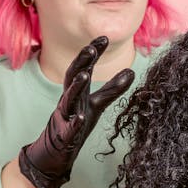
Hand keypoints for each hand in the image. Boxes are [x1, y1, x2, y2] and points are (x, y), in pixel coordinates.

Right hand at [18, 37, 134, 187]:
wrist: (56, 149)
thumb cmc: (76, 121)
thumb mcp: (97, 103)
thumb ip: (113, 88)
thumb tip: (131, 71)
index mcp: (77, 90)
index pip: (85, 67)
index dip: (93, 52)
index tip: (103, 37)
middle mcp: (70, 99)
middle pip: (73, 77)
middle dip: (81, 62)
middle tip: (91, 48)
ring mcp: (65, 116)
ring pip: (68, 99)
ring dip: (76, 87)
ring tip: (84, 75)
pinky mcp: (65, 135)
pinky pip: (70, 128)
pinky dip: (75, 123)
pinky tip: (82, 118)